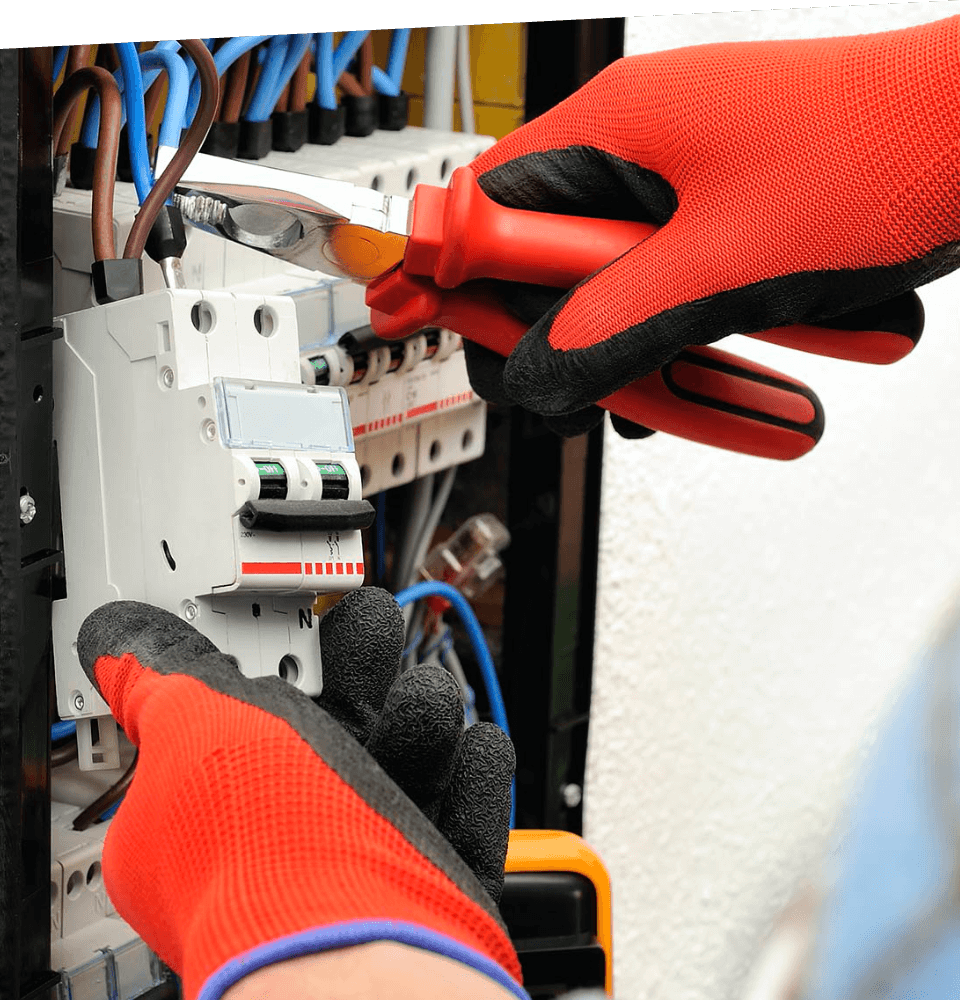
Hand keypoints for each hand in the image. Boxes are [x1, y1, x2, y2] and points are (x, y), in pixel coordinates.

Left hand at [77, 589, 522, 999]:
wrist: (359, 947)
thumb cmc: (269, 844)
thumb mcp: (194, 723)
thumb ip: (159, 675)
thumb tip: (116, 637)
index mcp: (209, 811)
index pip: (232, 727)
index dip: (260, 672)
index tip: (280, 636)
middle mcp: (284, 840)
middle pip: (329, 736)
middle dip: (357, 674)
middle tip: (366, 630)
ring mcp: (359, 866)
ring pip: (399, 770)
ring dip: (418, 721)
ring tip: (422, 701)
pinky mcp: (429, 888)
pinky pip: (458, 815)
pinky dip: (469, 779)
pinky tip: (471, 747)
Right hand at [464, 16, 955, 418]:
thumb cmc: (880, 157)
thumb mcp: (719, 269)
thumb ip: (609, 329)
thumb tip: (536, 375)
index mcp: (611, 129)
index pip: (482, 204)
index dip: (455, 274)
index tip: (440, 327)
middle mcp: (637, 147)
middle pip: (543, 257)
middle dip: (565, 336)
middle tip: (589, 388)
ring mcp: (680, 178)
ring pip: (611, 283)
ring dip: (640, 345)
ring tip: (691, 387)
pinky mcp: (720, 210)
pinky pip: (668, 281)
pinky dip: (685, 330)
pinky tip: (725, 365)